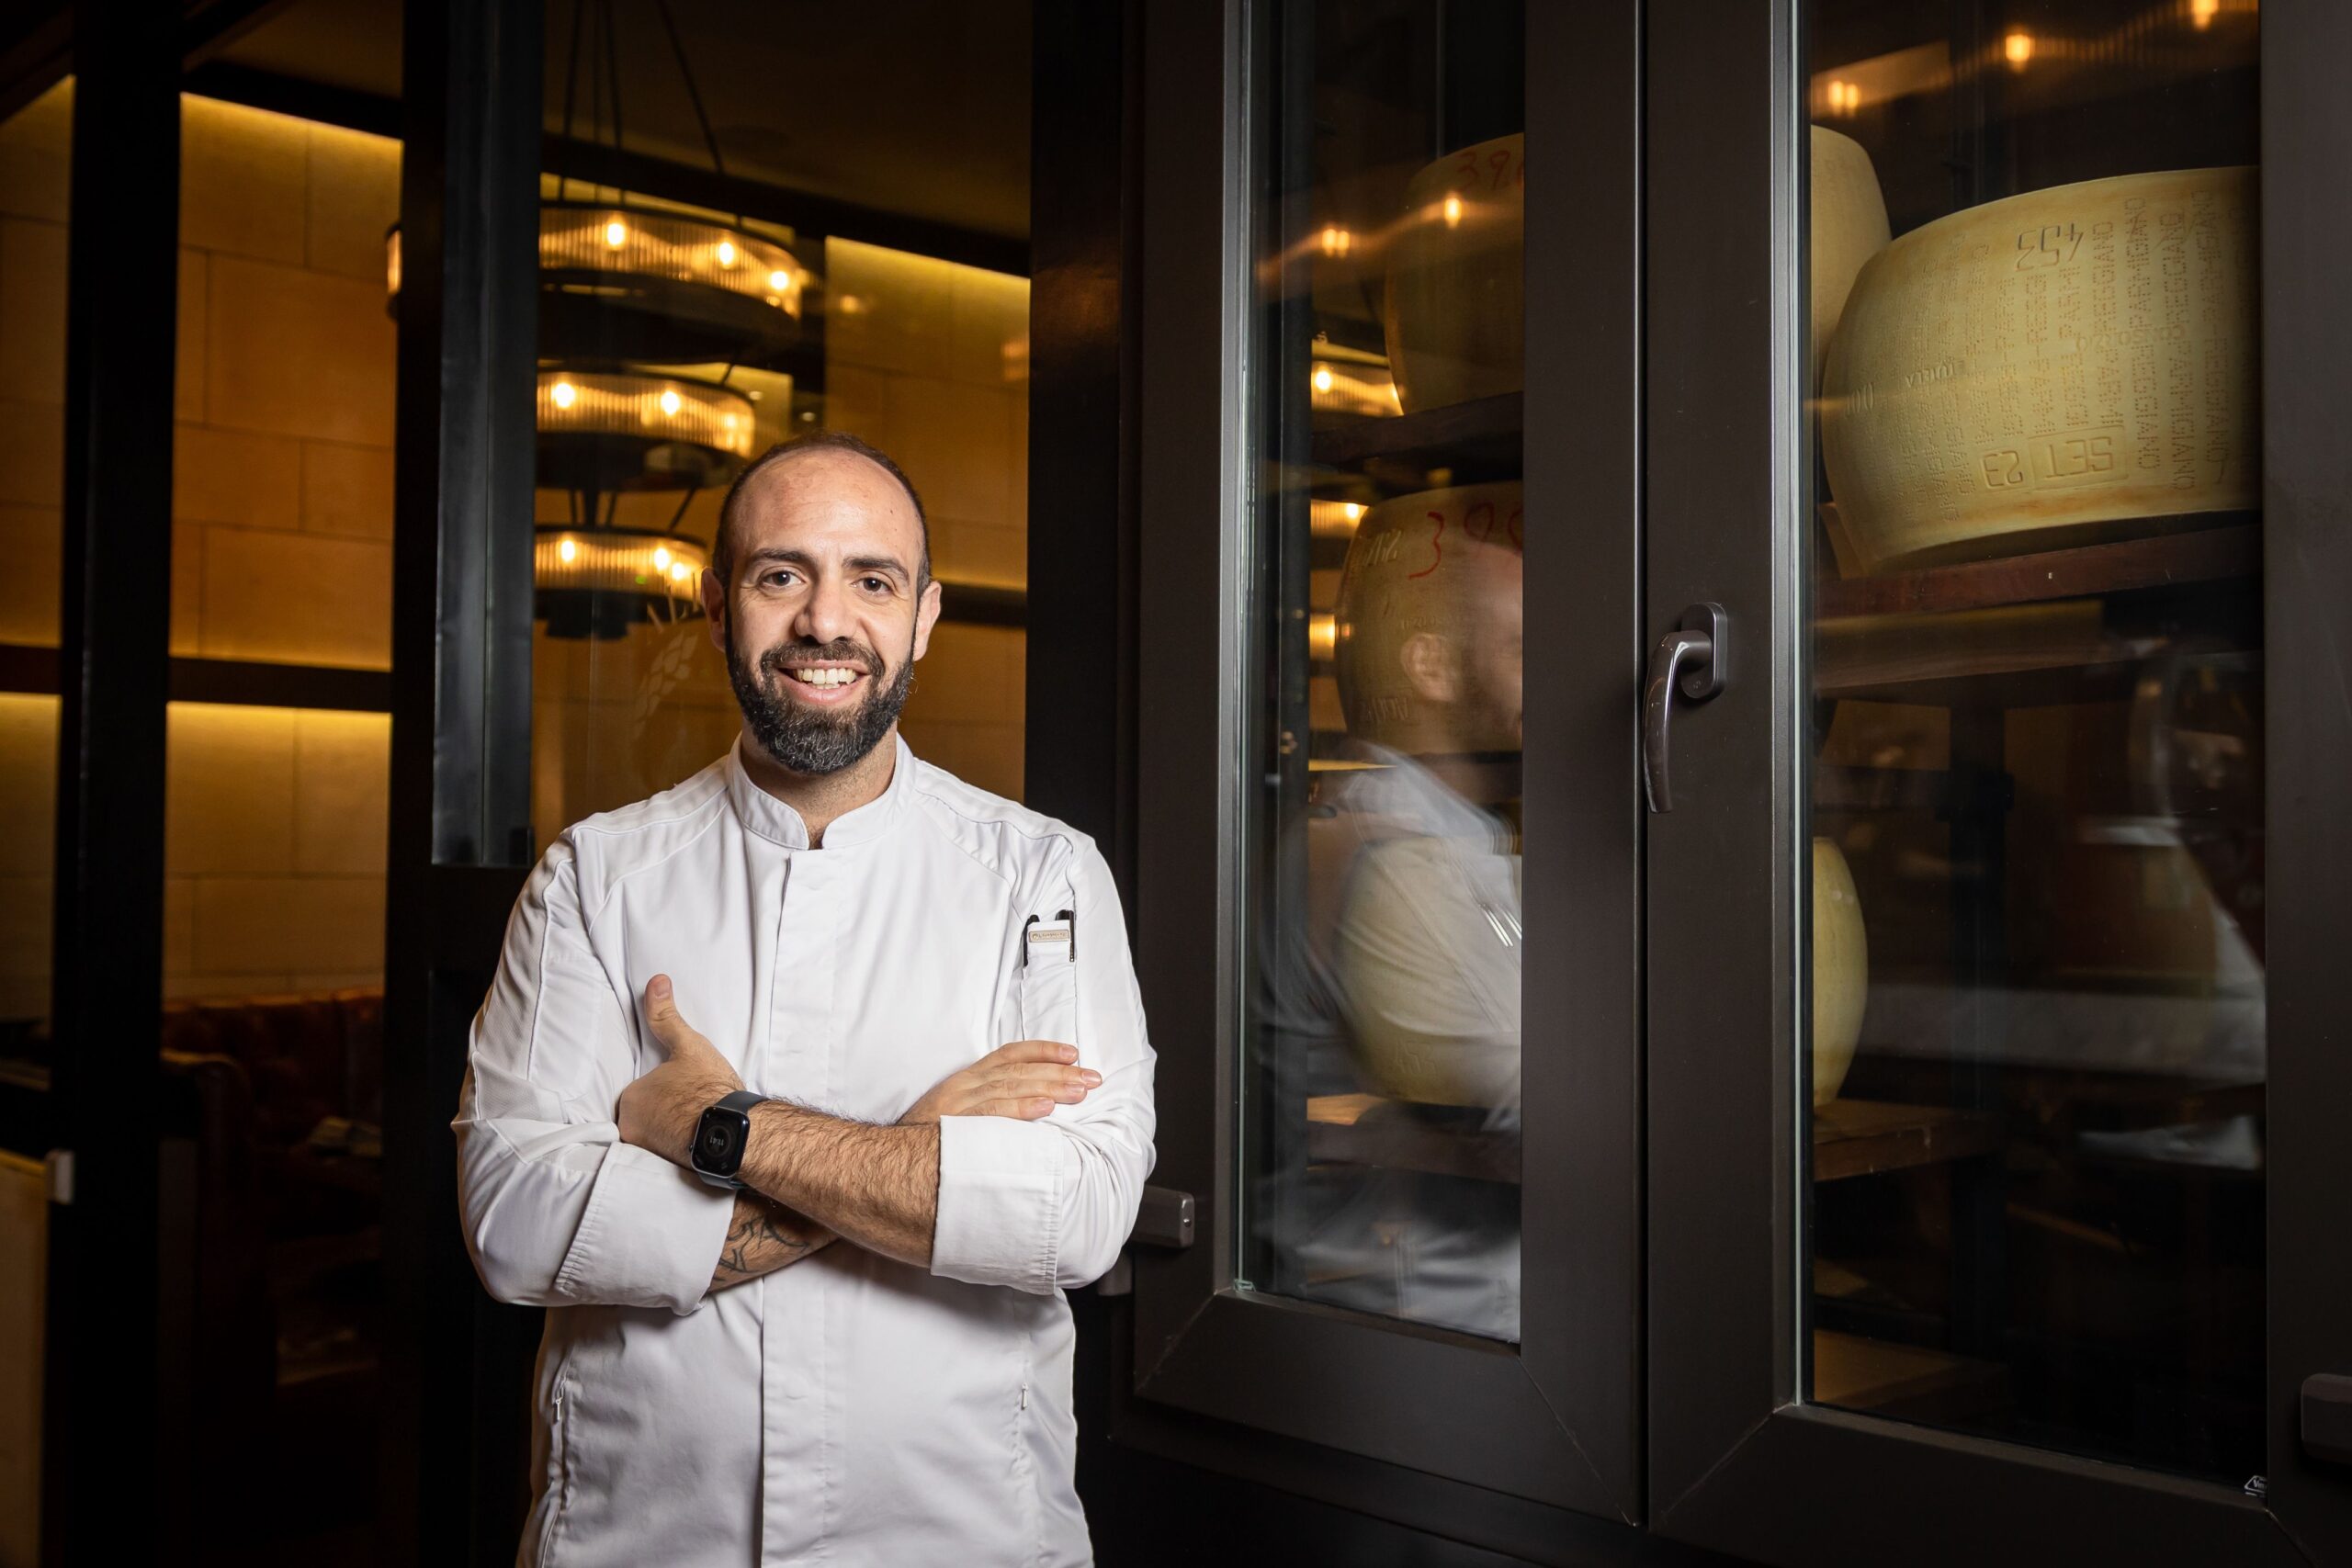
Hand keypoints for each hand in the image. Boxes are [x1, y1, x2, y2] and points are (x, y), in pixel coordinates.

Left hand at [617, 974, 744, 1167]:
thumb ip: (666, 1016)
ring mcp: (647, 1152)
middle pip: (644, 1116)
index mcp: (632, 1099)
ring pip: (654, 1135)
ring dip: (670, 1130)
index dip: (662, 1089)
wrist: (734, 1132)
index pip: (639, 1093)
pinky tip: (696, 1141)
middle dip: (663, 1112)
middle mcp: (631, 1129)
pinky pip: (665, 1154)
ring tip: (696, 1123)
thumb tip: (656, 981)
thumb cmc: (709, 1088)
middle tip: (691, 1106)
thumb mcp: (688, 1045)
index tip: (682, 1089)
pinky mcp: (665, 1169)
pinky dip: (677, 1148)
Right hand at [897, 1040, 1101, 1124]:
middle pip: (1019, 1071)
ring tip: (1079, 1091)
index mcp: (966, 1080)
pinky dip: (1019, 1110)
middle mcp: (964, 1087)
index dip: (1043, 1051)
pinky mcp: (954, 1127)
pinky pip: (991, 1116)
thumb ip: (987, 1106)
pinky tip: (1044, 1110)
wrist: (883, 1160)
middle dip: (1059, 1072)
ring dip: (1049, 1088)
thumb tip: (1032, 1107)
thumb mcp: (954, 1114)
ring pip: (1010, 1089)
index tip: (1073, 1054)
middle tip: (1092, 1079)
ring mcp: (958, 1106)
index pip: (1009, 1055)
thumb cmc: (924, 1141)